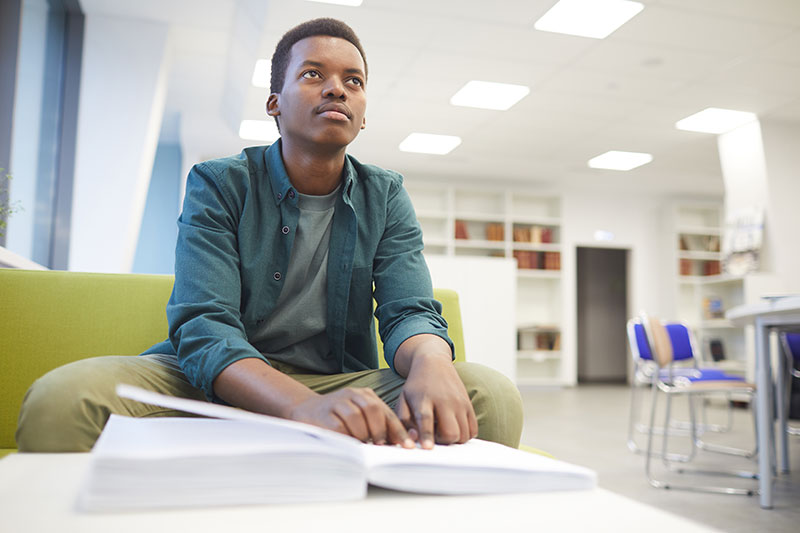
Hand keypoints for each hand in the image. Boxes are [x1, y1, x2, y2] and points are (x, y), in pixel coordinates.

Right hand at [288, 388, 414, 447]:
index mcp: (364, 395)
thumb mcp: (359, 416)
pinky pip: (339, 427)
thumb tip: (397, 444)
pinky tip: (349, 444)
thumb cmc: (337, 417)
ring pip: (355, 417)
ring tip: (363, 445)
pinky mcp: (323, 414)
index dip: (398, 430)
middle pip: (371, 409)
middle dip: (379, 430)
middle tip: (380, 446)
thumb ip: (376, 425)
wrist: (306, 409)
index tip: (407, 446)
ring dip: (362, 434)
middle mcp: (350, 395)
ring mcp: (336, 402)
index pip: (385, 412)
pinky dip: (347, 437)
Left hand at [395, 352, 477, 448]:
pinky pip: (473, 430)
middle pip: (451, 432)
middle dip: (443, 441)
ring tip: (443, 431)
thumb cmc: (416, 386)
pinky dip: (465, 434)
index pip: (426, 419)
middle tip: (435, 435)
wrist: (434, 363)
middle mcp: (444, 400)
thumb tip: (412, 441)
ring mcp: (459, 402)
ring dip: (454, 439)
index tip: (428, 448)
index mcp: (423, 399)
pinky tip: (454, 427)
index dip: (427, 435)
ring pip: (463, 434)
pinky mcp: (468, 404)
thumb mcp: (403, 400)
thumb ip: (404, 421)